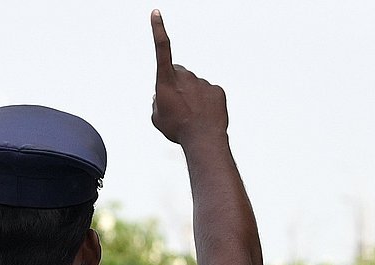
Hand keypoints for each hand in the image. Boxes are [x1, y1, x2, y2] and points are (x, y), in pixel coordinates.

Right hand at [150, 10, 229, 146]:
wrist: (203, 140)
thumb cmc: (179, 130)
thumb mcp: (157, 117)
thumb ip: (157, 102)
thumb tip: (161, 98)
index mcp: (167, 80)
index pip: (161, 49)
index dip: (158, 30)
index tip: (157, 14)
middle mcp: (185, 77)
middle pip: (179, 75)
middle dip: (178, 86)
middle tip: (180, 107)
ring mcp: (203, 82)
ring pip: (195, 86)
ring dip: (193, 98)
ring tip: (193, 115)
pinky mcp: (217, 90)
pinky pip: (210, 94)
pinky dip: (207, 103)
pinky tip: (206, 115)